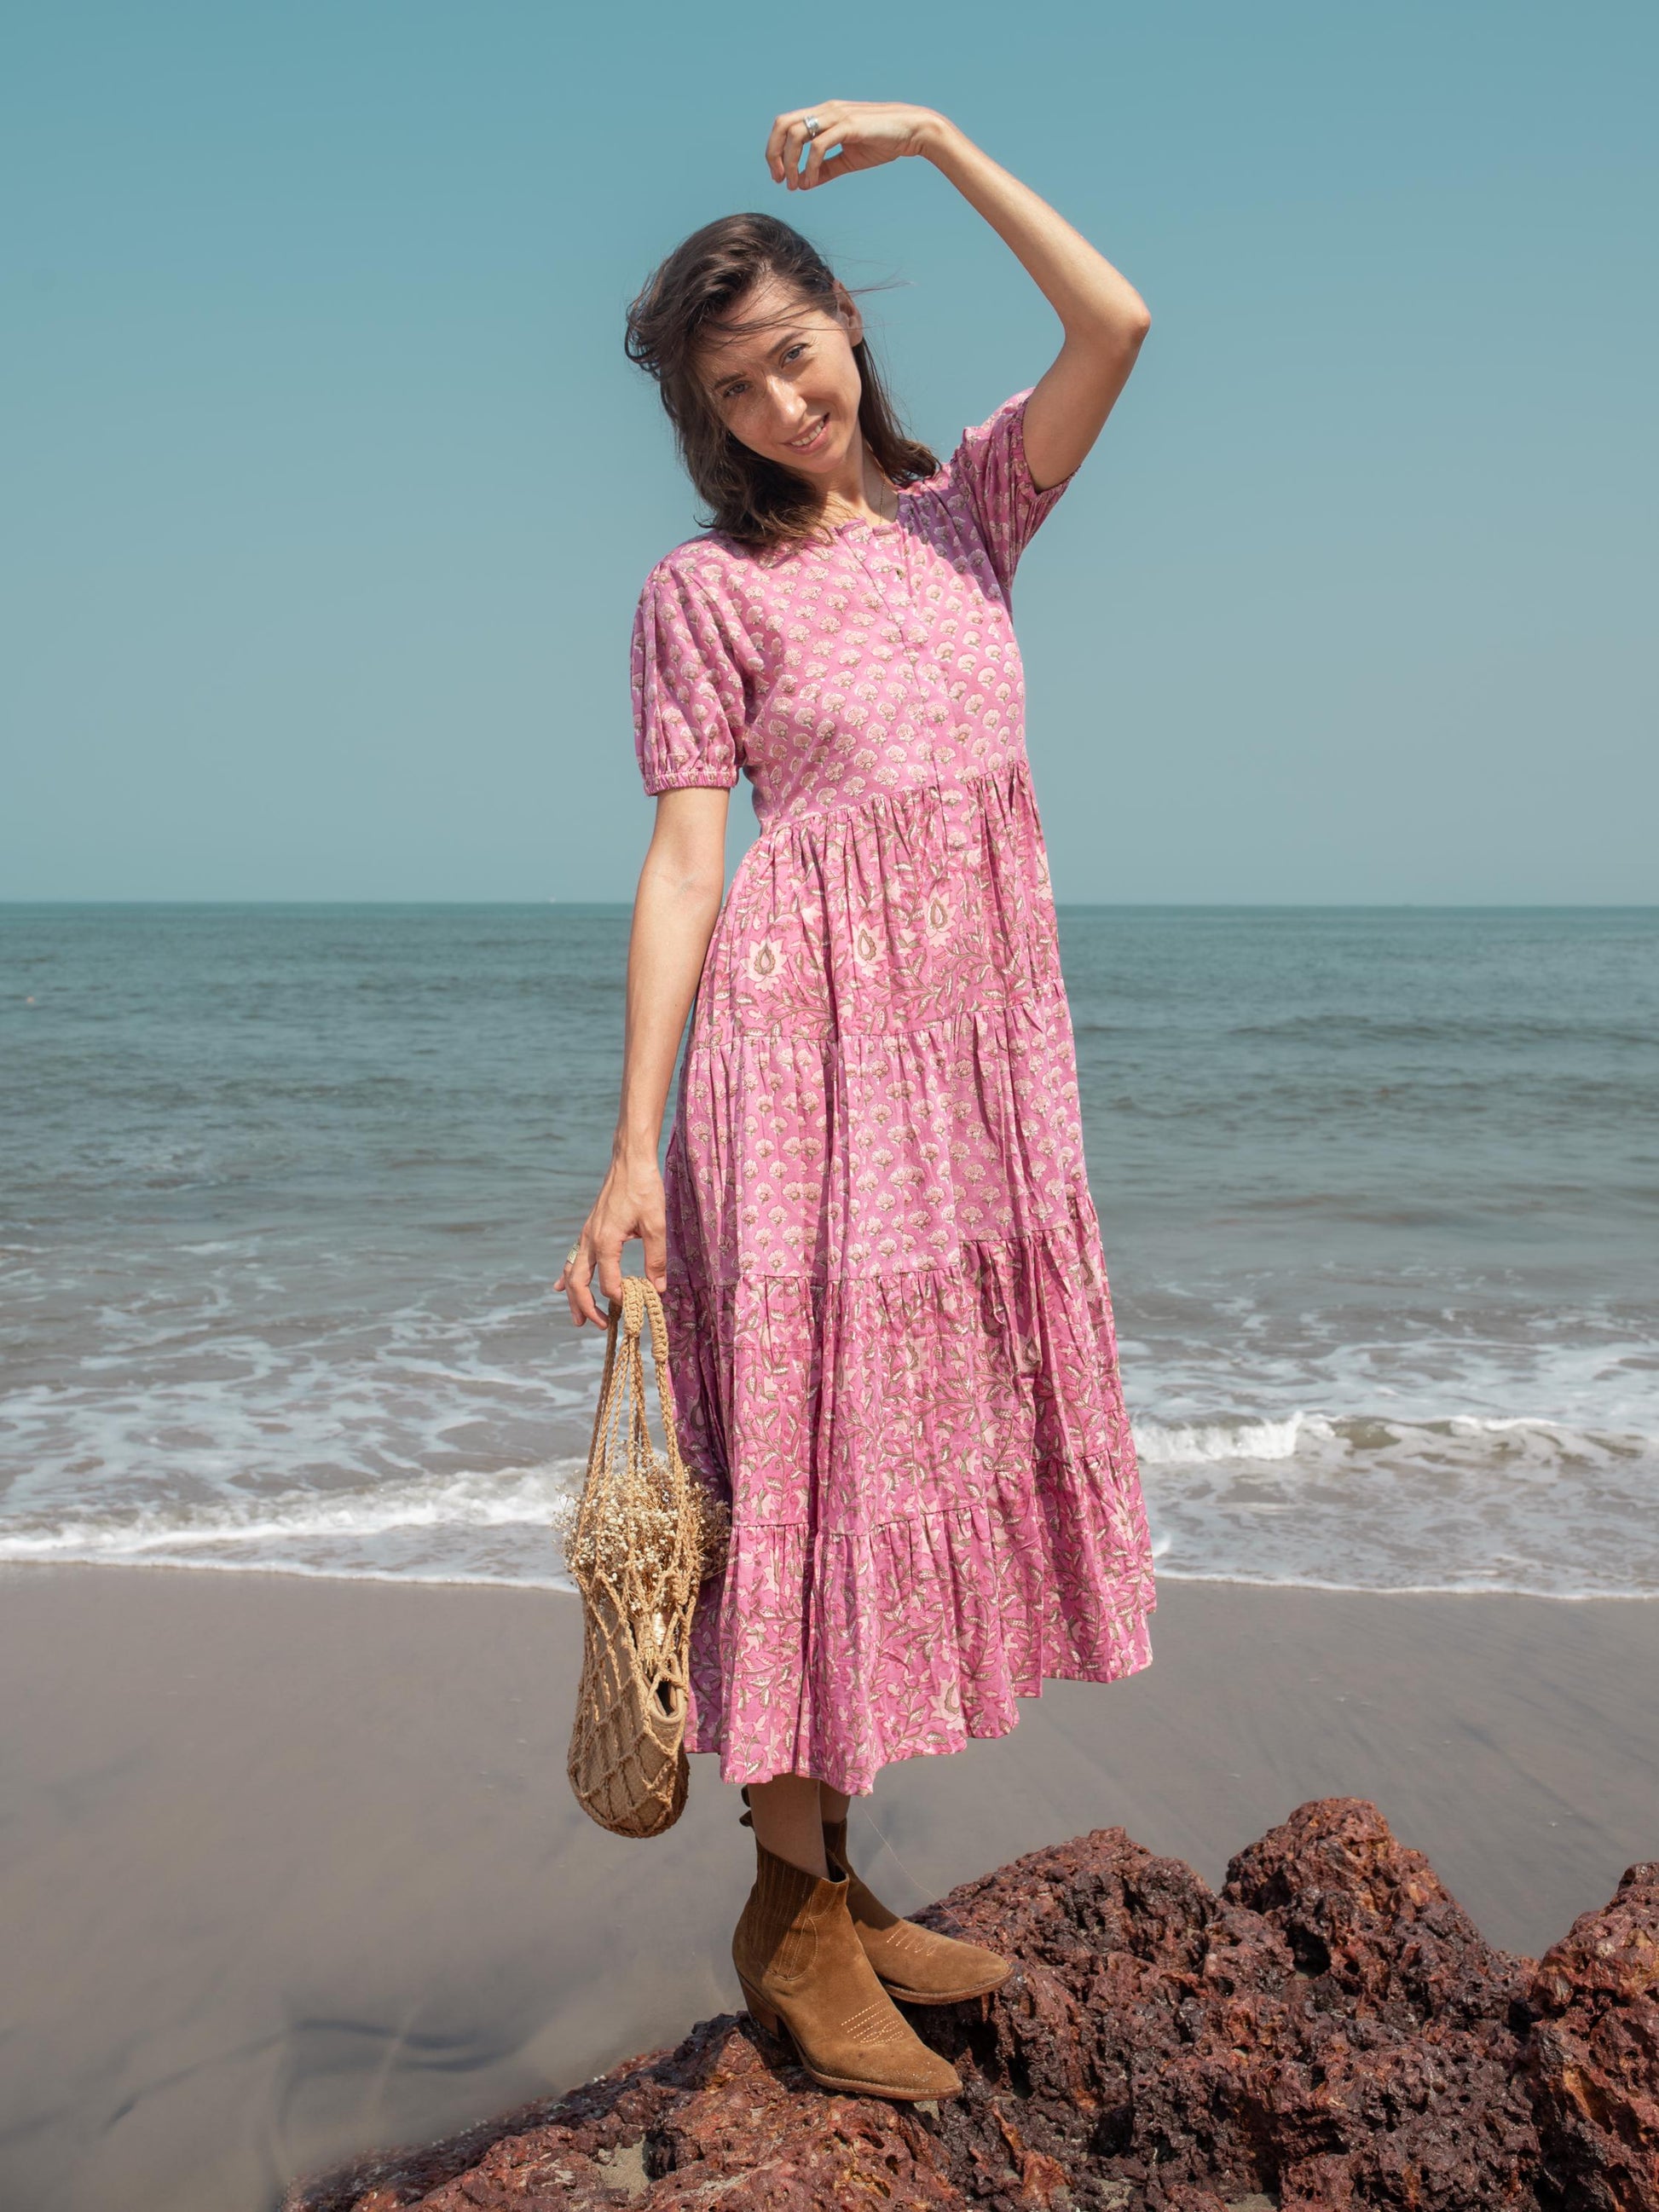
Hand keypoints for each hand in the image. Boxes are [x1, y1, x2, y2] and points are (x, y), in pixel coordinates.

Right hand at [554, 1152, 667, 1327]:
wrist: (630, 1160)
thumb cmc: (644, 1189)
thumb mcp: (656, 1224)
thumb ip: (655, 1258)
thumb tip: (658, 1289)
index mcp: (605, 1241)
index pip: (608, 1282)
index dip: (621, 1298)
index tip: (636, 1306)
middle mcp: (590, 1240)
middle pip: (579, 1283)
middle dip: (586, 1308)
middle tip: (599, 1327)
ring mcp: (586, 1234)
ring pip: (572, 1272)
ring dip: (574, 1297)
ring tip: (577, 1319)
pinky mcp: (589, 1228)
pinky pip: (573, 1258)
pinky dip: (568, 1276)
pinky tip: (561, 1287)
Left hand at [766, 101, 946, 192]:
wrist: (912, 132)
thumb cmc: (882, 142)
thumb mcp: (848, 160)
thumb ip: (825, 169)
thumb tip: (804, 183)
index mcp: (823, 115)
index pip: (786, 125)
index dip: (775, 150)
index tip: (780, 176)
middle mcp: (826, 111)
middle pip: (783, 125)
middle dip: (774, 153)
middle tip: (780, 179)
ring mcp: (836, 116)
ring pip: (797, 134)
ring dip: (790, 163)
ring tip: (795, 185)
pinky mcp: (848, 126)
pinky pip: (818, 145)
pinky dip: (810, 166)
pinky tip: (812, 182)